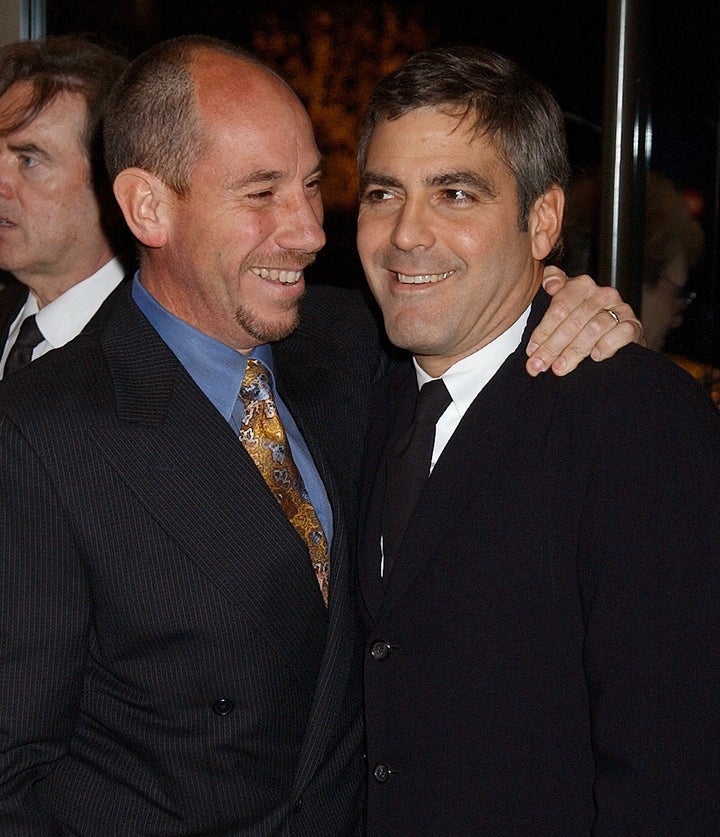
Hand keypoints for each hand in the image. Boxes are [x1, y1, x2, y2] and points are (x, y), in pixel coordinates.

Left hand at [525, 266, 644, 375]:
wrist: (617, 338)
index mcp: (582, 285)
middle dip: (553, 346)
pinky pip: (620, 334)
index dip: (543, 331)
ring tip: (560, 367)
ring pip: (593, 329)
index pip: (559, 307)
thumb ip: (555, 287)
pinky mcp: (634, 326)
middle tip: (539, 365)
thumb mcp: (564, 304)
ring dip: (574, 351)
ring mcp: (621, 309)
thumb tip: (549, 284)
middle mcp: (603, 294)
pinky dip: (606, 345)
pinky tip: (595, 357)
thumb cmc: (584, 322)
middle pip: (573, 321)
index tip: (531, 351)